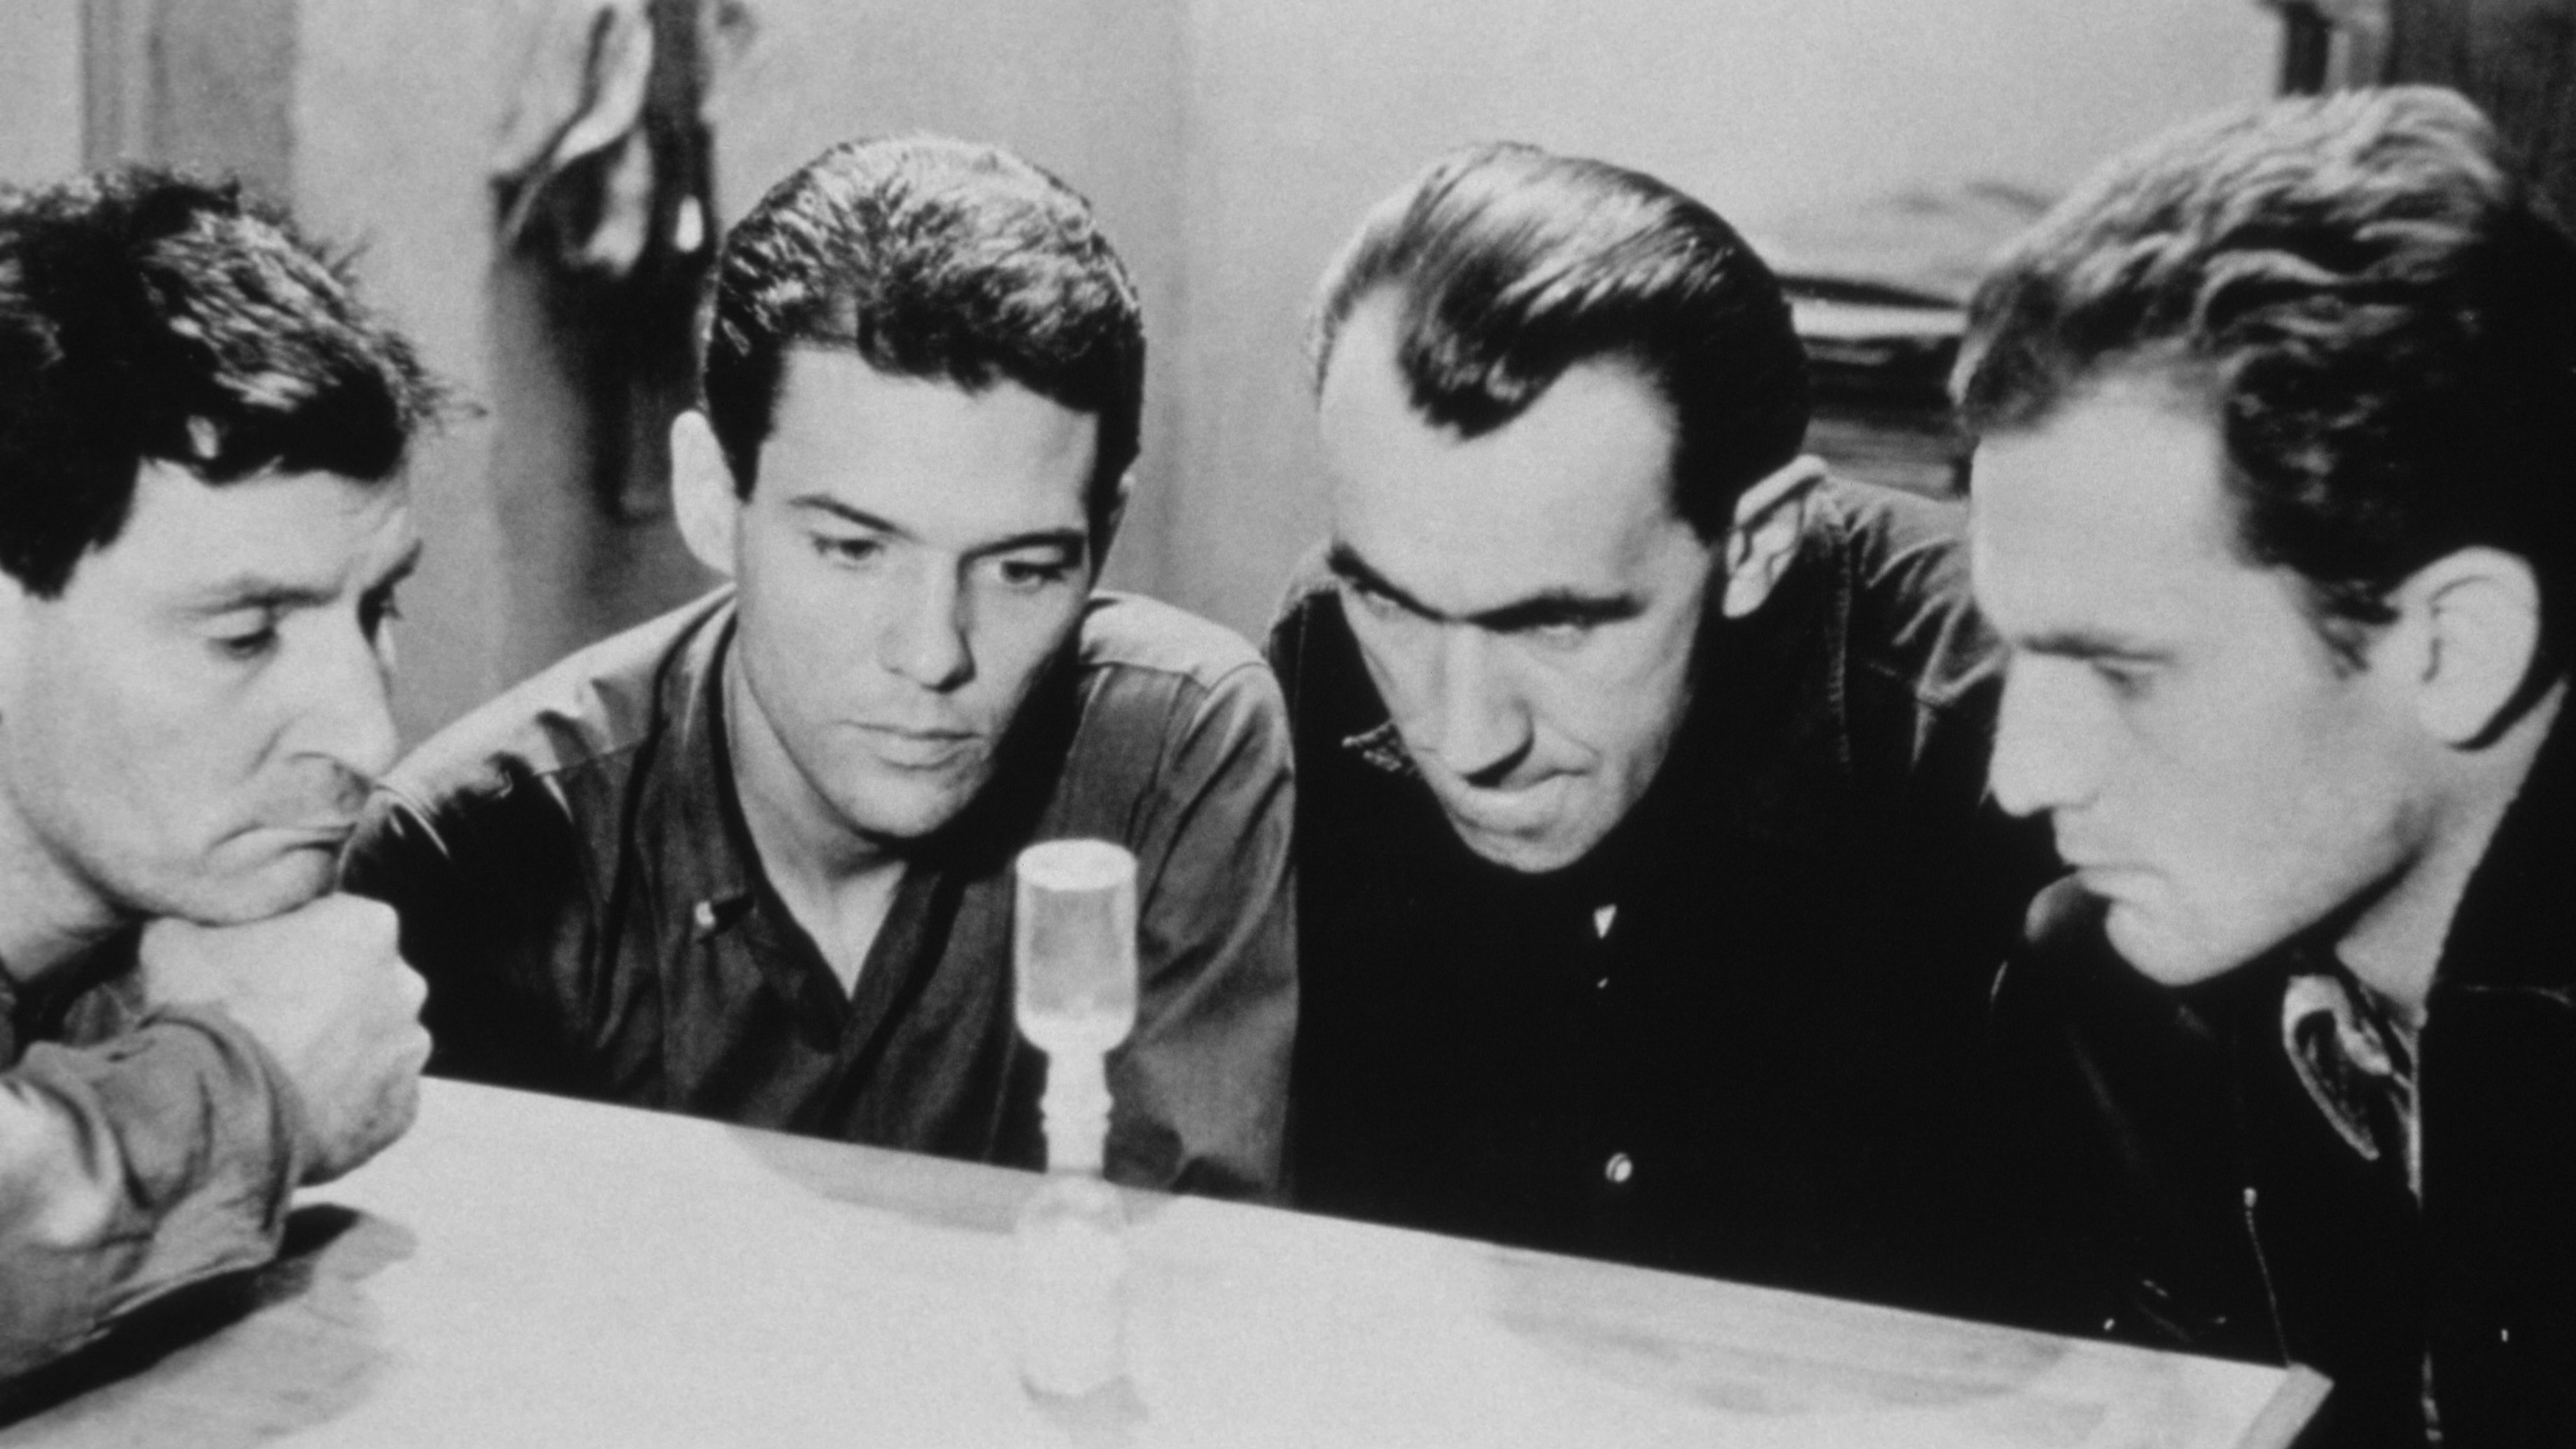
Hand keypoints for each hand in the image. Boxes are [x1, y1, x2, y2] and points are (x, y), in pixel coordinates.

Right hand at [139, 895, 430, 1184]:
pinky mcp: (403, 1108)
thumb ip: (210, 916)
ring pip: (372, 1042)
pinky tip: (298, 1108)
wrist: (212, 1112)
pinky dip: (342, 1103)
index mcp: (368, 925)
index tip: (259, 968)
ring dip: (337, 1052)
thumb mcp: (179, 935)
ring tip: (280, 1071)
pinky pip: (373, 1098)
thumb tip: (198, 920)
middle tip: (270, 1022)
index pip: (336, 923)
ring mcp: (409, 1049)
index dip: (293, 945)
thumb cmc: (203, 1012)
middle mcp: (406, 983)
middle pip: (364, 983)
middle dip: (325, 998)